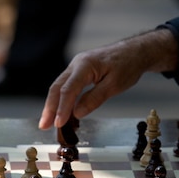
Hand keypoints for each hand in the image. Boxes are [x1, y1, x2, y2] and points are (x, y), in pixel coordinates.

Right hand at [39, 29, 177, 128]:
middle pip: (57, 88)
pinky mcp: (79, 71)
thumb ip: (95, 98)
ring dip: (53, 105)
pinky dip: (62, 99)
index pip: (68, 90)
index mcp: (85, 65)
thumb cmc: (127, 65)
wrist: (135, 51)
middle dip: (49, 108)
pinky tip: (60, 111)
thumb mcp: (114, 85)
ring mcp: (76, 67)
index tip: (58, 123)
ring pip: (59, 87)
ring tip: (47, 122)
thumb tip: (77, 113)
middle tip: (43, 126)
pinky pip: (67, 86)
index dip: (62, 108)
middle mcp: (76, 64)